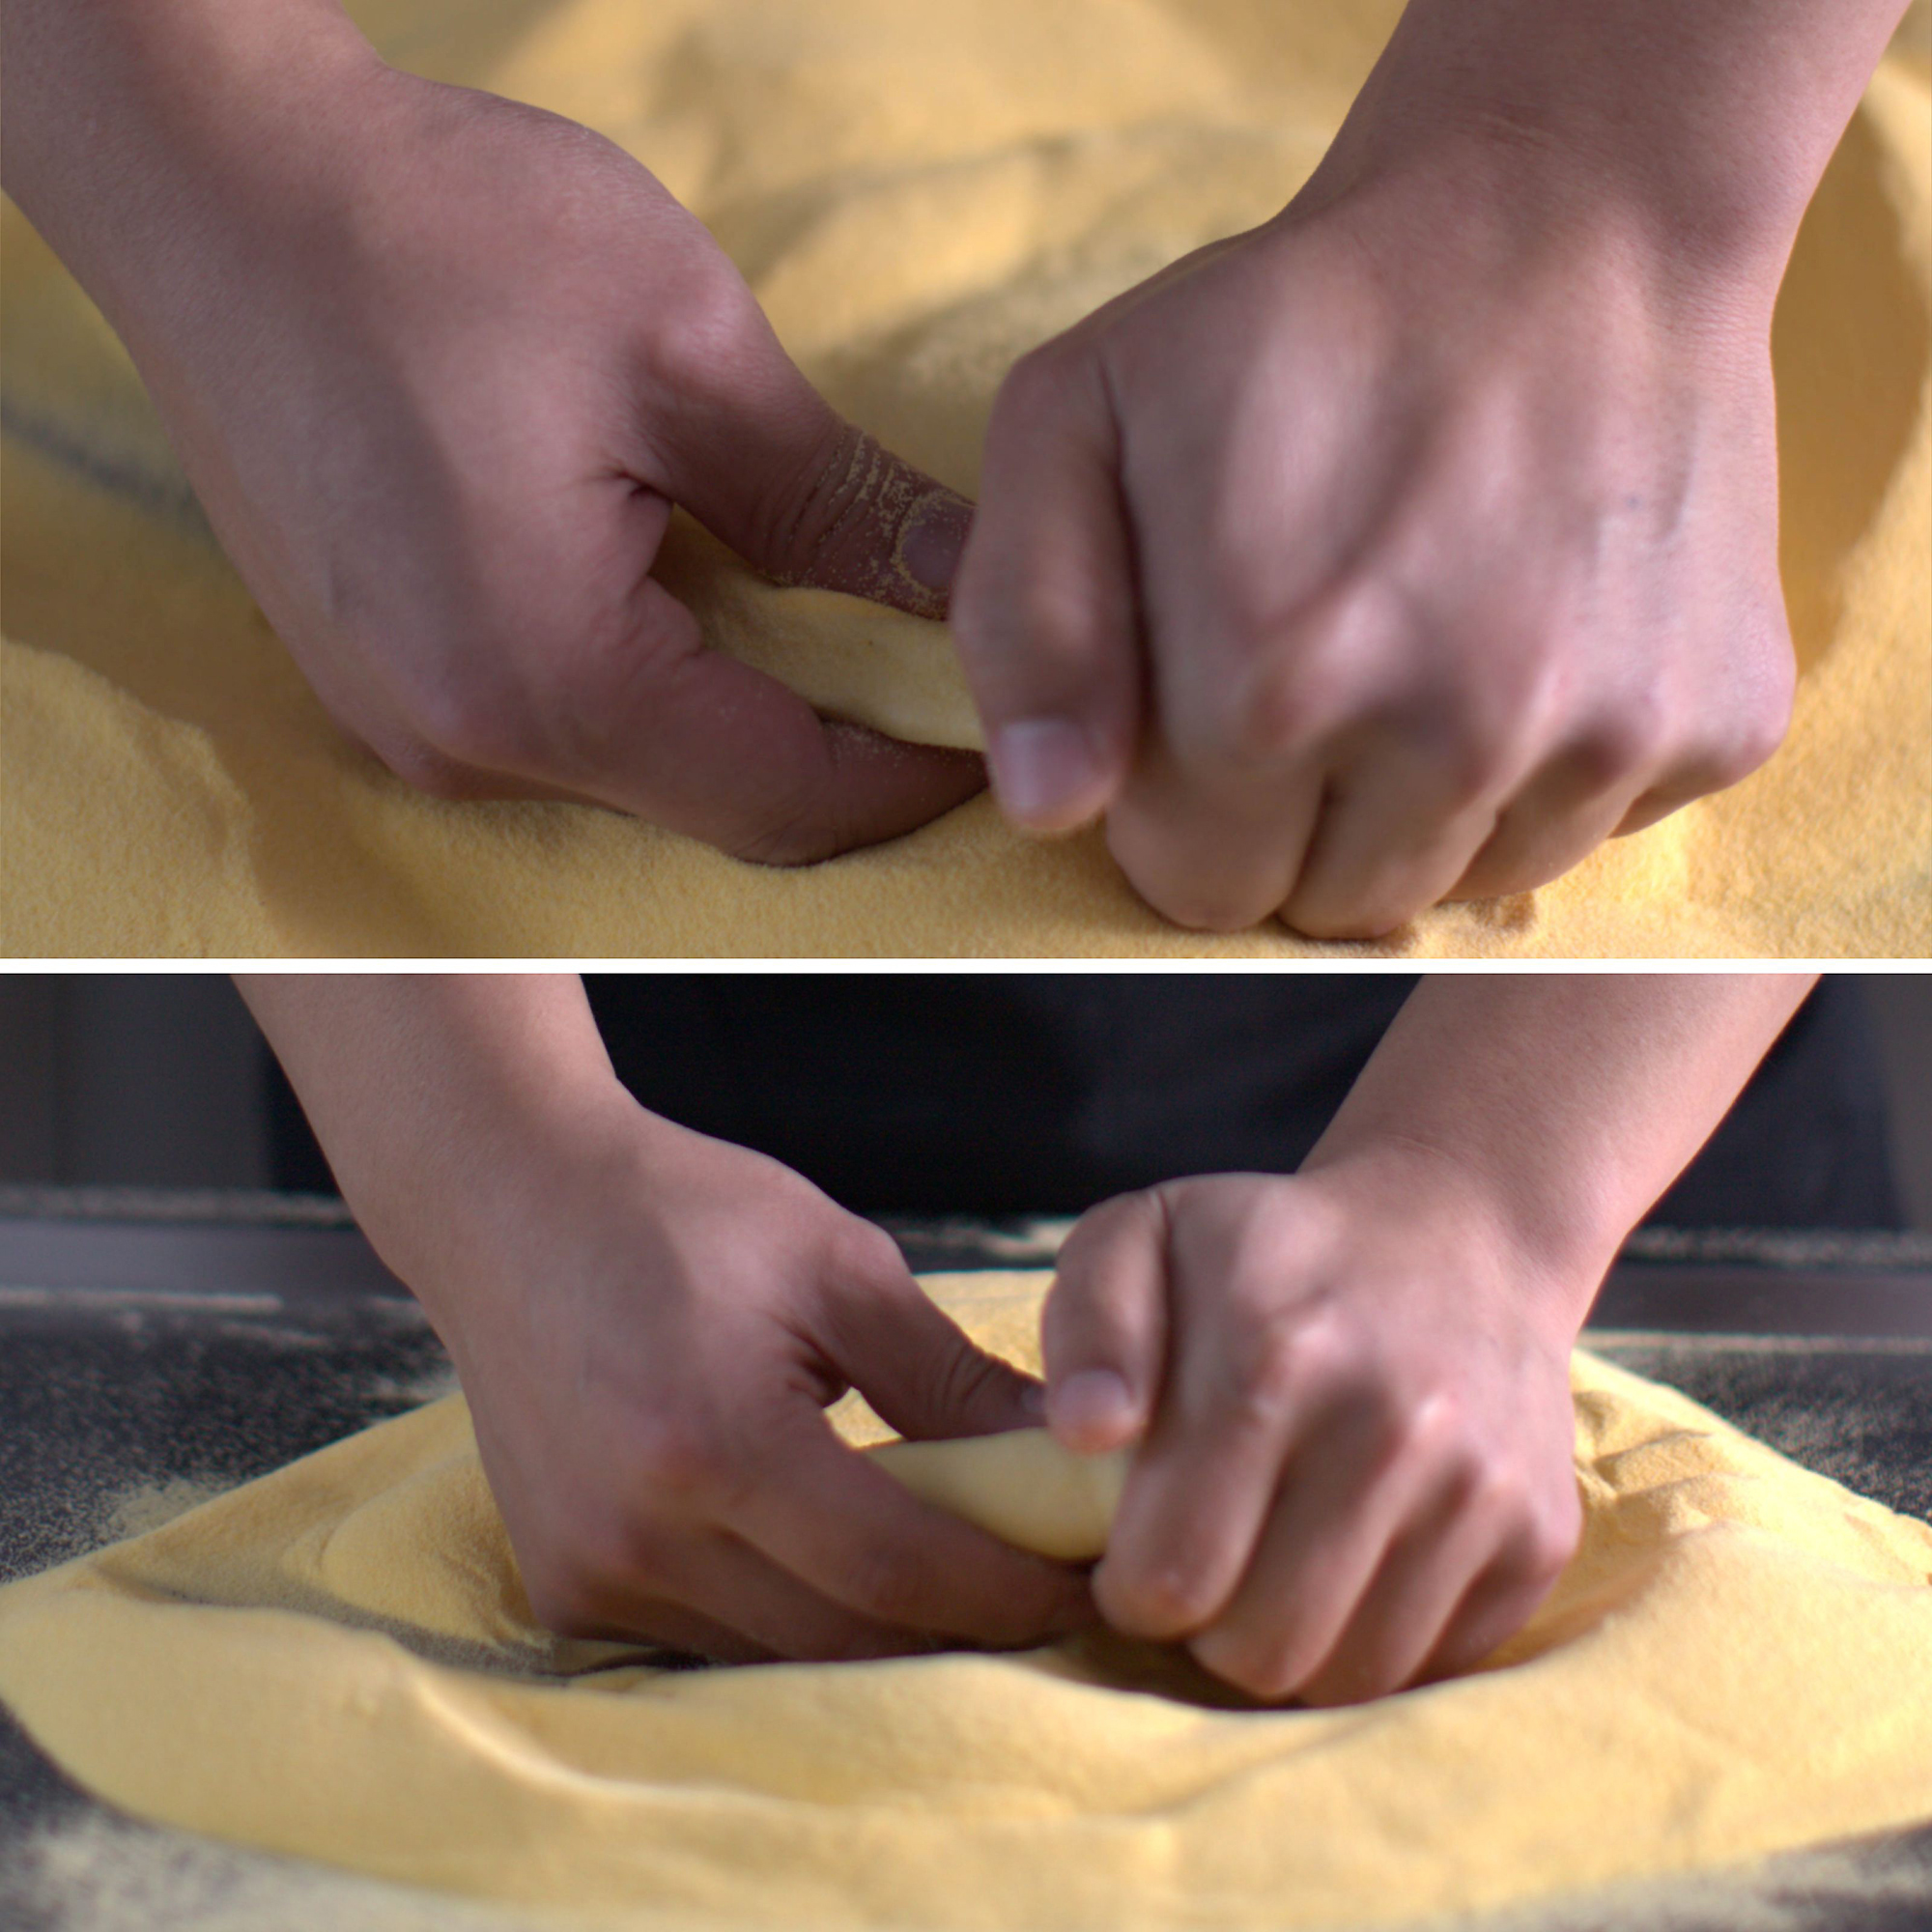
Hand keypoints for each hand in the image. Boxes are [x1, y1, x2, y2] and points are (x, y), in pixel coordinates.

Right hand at [73, 34, 980, 860]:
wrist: (214, 184)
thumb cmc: (435, 235)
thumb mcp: (686, 351)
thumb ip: (842, 504)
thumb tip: (969, 589)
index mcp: (549, 680)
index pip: (790, 800)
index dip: (914, 776)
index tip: (996, 720)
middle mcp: (467, 745)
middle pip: (720, 808)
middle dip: (843, 755)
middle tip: (929, 672)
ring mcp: (410, 728)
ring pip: (644, 778)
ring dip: (750, 722)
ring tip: (825, 626)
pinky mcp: (385, 687)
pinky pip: (561, 737)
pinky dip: (657, 695)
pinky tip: (695, 605)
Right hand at [405, 1098, 1091, 1663]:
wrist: (511, 1205)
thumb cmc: (679, 1212)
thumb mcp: (834, 1263)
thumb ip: (948, 1376)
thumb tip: (1065, 1451)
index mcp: (716, 1437)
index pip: (896, 1564)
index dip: (1006, 1592)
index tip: (1087, 1590)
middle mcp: (639, 1530)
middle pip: (843, 1636)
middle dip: (960, 1631)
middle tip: (1047, 1601)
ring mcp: (590, 1571)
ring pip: (778, 1656)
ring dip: (879, 1637)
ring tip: (960, 1586)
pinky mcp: (564, 1589)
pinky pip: (709, 1642)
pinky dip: (788, 1623)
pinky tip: (841, 1573)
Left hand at [951, 107, 1794, 935]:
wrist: (1564, 219)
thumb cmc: (1294, 326)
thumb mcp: (1078, 419)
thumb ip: (1025, 627)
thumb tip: (1047, 809)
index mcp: (1270, 684)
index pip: (1195, 892)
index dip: (1184, 810)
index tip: (1210, 703)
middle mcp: (1451, 736)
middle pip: (1327, 911)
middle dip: (1294, 824)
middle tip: (1318, 668)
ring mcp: (1604, 736)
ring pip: (1459, 890)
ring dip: (1420, 808)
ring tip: (1423, 643)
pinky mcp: (1715, 723)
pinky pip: (1591, 834)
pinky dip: (1548, 769)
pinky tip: (1532, 633)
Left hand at [1040, 1162, 1584, 1703]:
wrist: (1457, 1228)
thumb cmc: (1266, 1249)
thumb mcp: (1145, 1235)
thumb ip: (1088, 1326)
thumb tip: (1082, 1433)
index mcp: (1273, 1358)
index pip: (1171, 1576)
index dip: (1128, 1585)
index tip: (1133, 1547)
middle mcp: (1391, 1429)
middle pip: (1259, 1650)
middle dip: (1204, 1629)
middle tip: (1203, 1564)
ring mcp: (1477, 1488)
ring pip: (1346, 1676)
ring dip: (1290, 1643)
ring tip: (1270, 1563)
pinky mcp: (1538, 1536)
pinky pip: (1429, 1666)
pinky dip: (1374, 1638)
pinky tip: (1350, 1561)